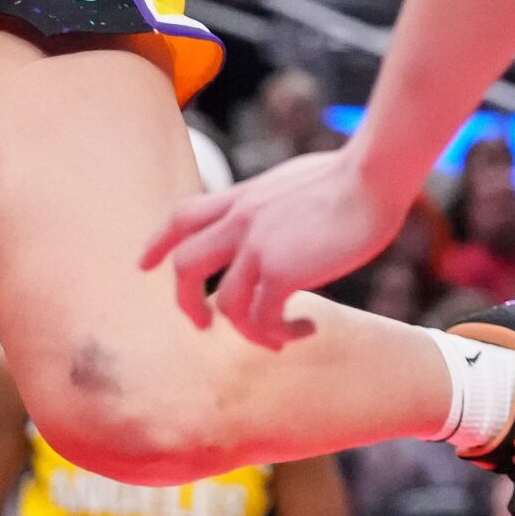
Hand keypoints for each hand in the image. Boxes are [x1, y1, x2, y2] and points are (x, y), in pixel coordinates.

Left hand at [139, 146, 404, 348]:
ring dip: (249, 331)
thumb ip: (270, 205)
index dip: (157, 243)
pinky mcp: (281, 270)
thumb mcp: (290, 184)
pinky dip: (278, 332)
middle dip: (185, 301)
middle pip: (185, 264)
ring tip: (279, 338)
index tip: (143, 265)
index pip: (181, 217)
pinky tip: (305, 329)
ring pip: (223, 303)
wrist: (370, 177)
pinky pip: (262, 317)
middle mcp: (238, 221)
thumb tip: (278, 221)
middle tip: (202, 325)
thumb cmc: (347, 178)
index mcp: (239, 198)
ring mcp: (256, 246)